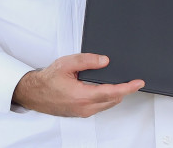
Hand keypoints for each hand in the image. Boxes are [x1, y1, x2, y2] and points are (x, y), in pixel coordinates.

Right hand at [12, 54, 144, 117]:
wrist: (33, 92)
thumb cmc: (47, 79)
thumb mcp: (67, 63)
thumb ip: (88, 60)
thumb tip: (105, 60)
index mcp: (82, 95)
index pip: (112, 92)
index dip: (128, 87)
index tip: (138, 83)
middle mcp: (84, 107)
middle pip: (113, 99)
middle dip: (124, 90)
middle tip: (131, 79)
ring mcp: (82, 112)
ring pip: (107, 104)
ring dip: (115, 94)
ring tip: (119, 82)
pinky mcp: (80, 113)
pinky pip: (99, 106)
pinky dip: (106, 98)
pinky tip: (105, 88)